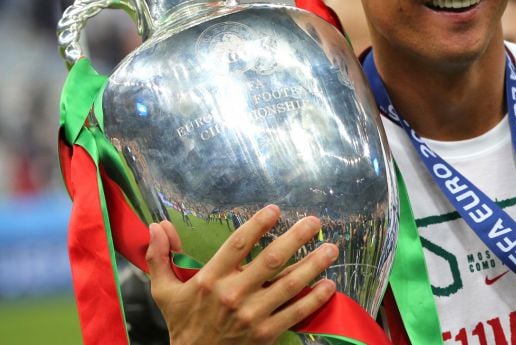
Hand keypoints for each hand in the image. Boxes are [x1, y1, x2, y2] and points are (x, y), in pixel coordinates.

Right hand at [146, 205, 337, 344]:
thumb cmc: (183, 323)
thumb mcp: (165, 291)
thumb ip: (160, 257)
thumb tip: (157, 226)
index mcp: (210, 279)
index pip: (237, 245)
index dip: (257, 225)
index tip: (275, 210)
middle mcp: (233, 295)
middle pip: (270, 260)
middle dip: (296, 238)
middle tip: (314, 222)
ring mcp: (252, 315)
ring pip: (288, 285)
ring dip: (313, 265)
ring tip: (331, 248)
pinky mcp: (266, 334)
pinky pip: (295, 313)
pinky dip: (314, 298)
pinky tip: (329, 284)